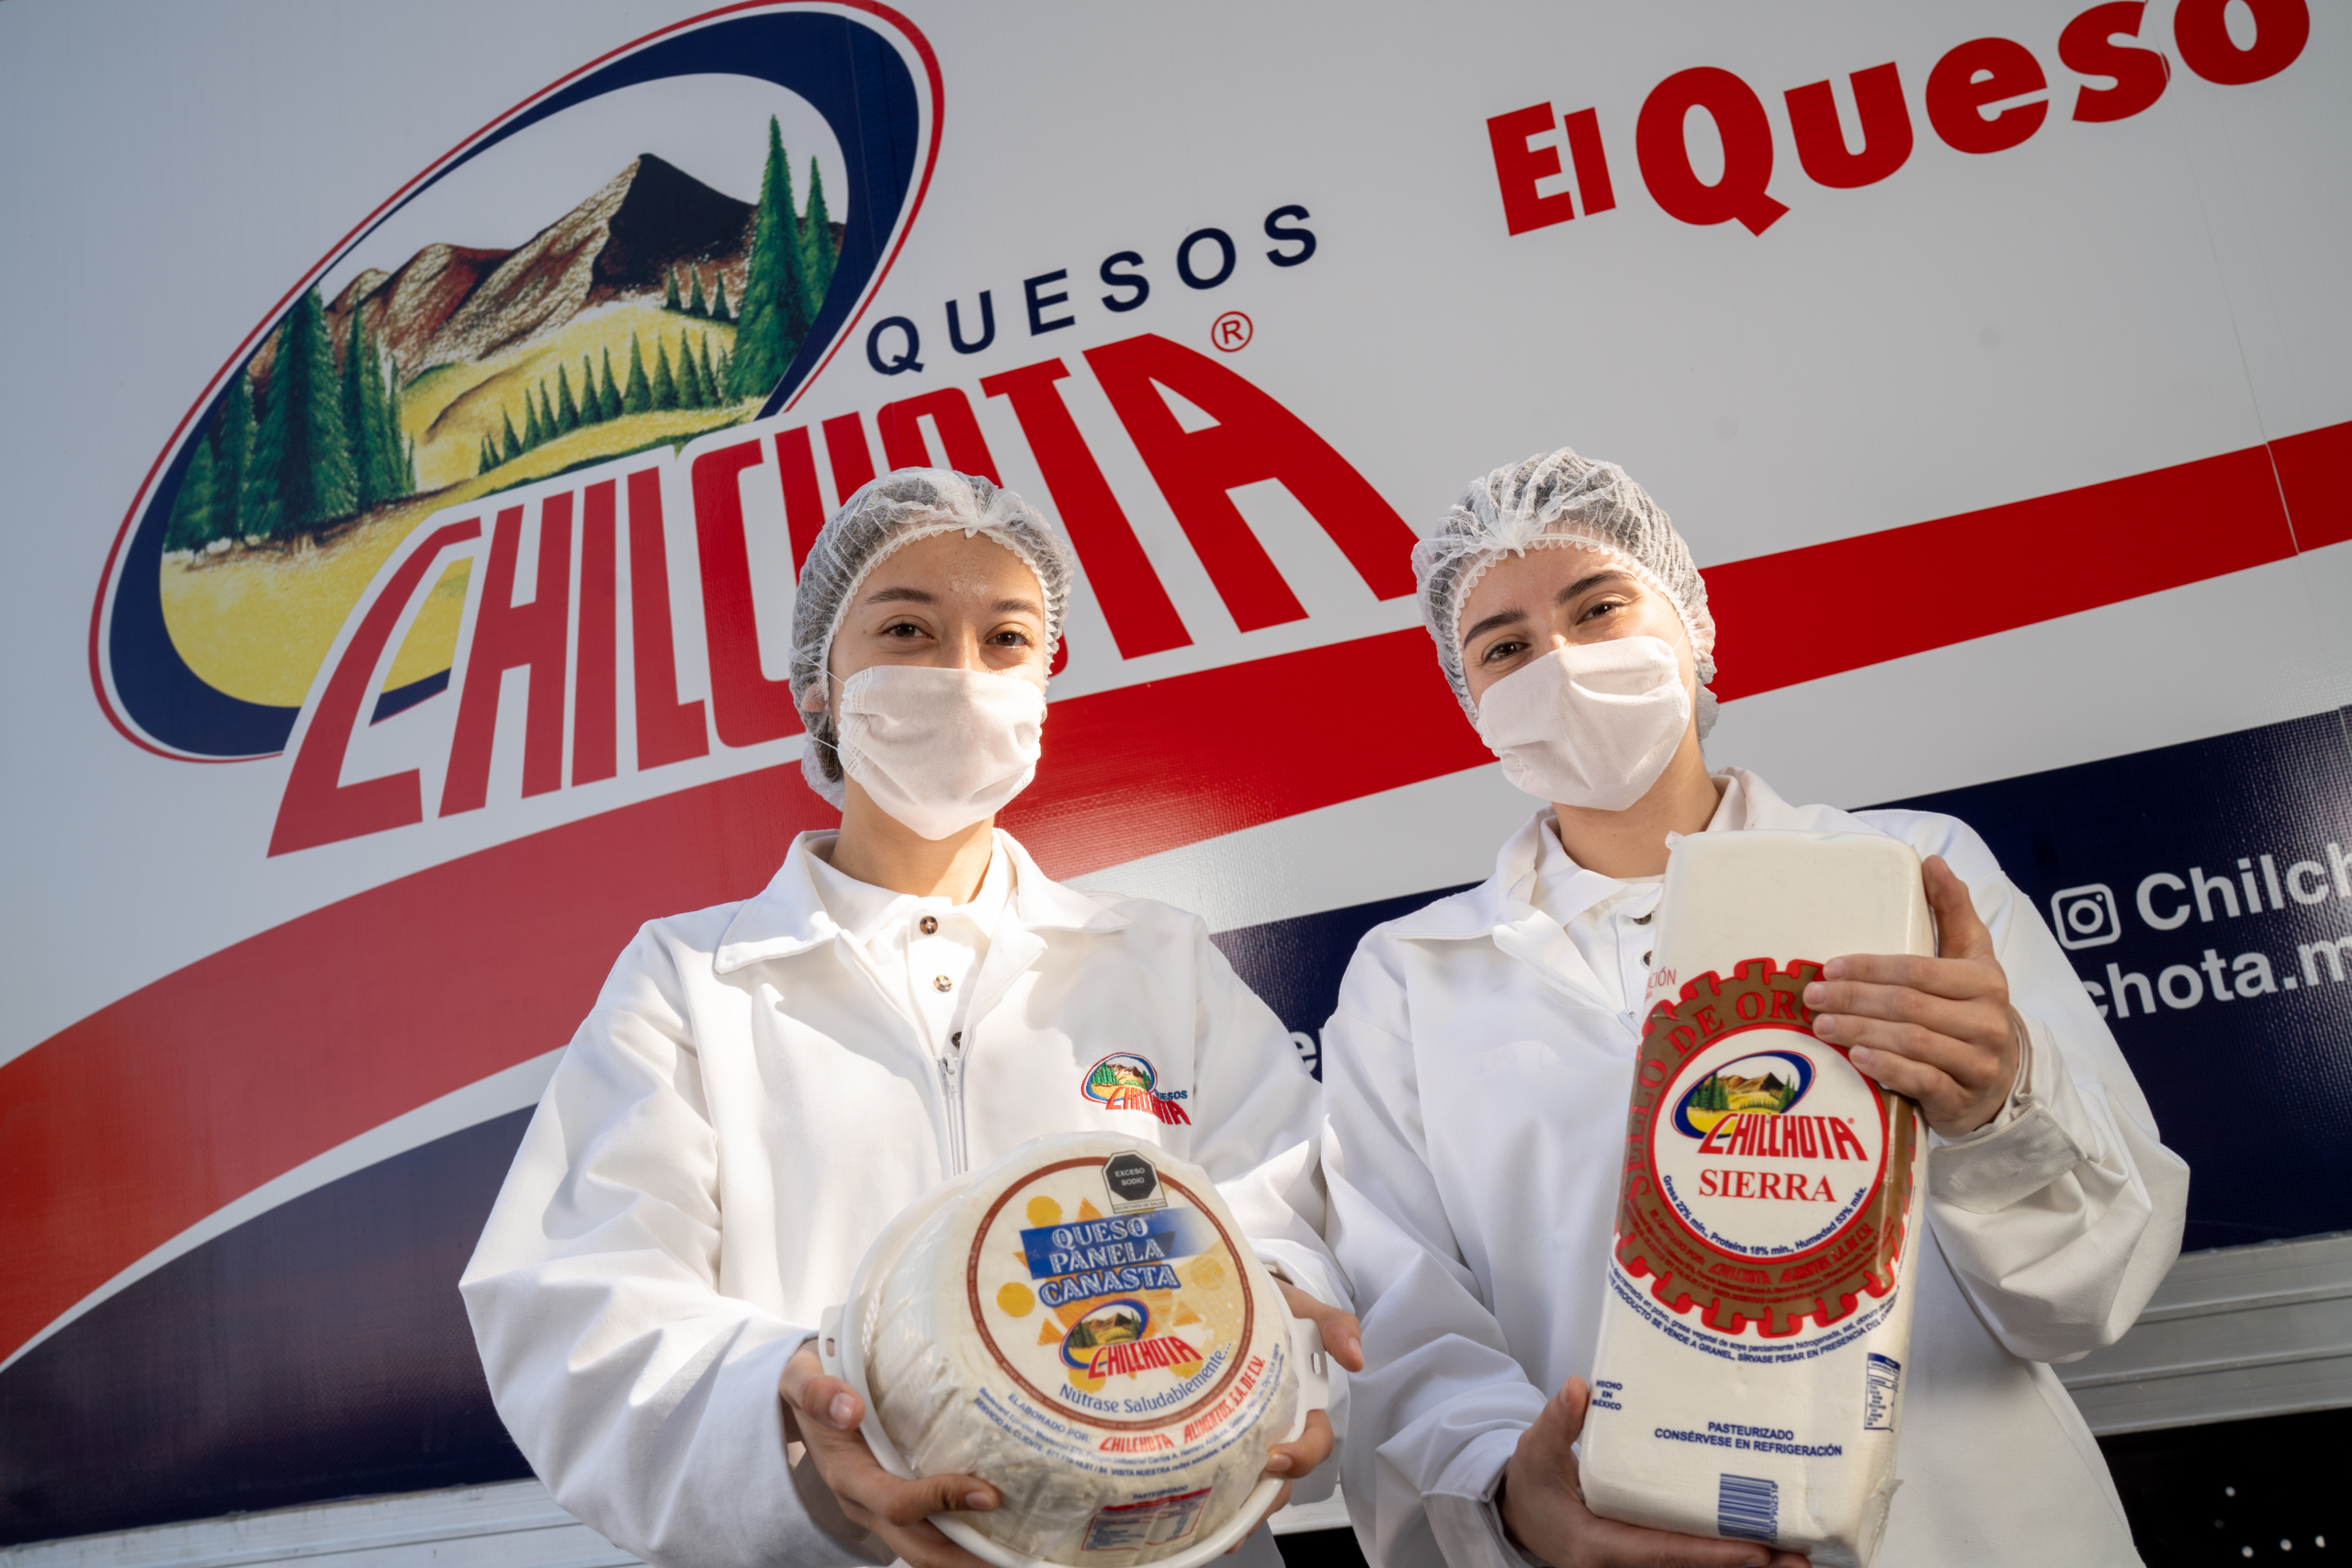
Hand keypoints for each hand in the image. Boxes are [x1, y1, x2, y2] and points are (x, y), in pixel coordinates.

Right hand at [779, 1346, 997, 1567]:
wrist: (799, 1397)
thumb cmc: (808, 1382)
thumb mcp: (801, 1378)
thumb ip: (816, 1391)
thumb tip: (849, 1408)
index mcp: (846, 1474)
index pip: (896, 1503)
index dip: (941, 1503)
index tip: (988, 1494)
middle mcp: (864, 1501)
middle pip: (917, 1546)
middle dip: (965, 1558)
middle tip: (1016, 1556)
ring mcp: (879, 1506)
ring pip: (925, 1547)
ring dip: (968, 1557)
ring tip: (1017, 1553)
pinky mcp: (894, 1500)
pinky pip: (929, 1531)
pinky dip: (962, 1537)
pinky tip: (1000, 1529)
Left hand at [1223, 1282, 1365, 1550]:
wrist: (1234, 1296)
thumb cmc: (1275, 1308)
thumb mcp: (1307, 1311)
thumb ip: (1336, 1326)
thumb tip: (1355, 1356)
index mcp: (1303, 1403)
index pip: (1314, 1441)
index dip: (1302, 1456)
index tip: (1278, 1457)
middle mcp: (1277, 1425)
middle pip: (1282, 1476)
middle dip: (1267, 1495)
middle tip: (1242, 1497)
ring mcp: (1246, 1432)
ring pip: (1251, 1482)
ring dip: (1238, 1505)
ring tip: (1215, 1518)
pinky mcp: (1215, 1432)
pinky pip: (1219, 1470)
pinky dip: (1212, 1493)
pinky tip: (1192, 1506)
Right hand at [1500, 1378, 1809, 1567]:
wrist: (1522, 1516)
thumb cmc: (1532, 1485)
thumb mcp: (1535, 1453)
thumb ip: (1557, 1423)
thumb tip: (1580, 1389)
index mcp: (1596, 1546)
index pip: (1661, 1552)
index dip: (1710, 1553)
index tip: (1756, 1550)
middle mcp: (1621, 1566)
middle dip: (1748, 1566)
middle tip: (1798, 1557)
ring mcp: (1637, 1566)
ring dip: (1748, 1565)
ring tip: (1798, 1556)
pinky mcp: (1649, 1560)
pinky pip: (1690, 1562)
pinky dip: (1727, 1558)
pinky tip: (1766, 1550)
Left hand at [1806, 855, 2022, 1136]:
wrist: (1999, 1079)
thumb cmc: (1972, 1009)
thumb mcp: (1972, 957)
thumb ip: (1953, 911)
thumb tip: (1932, 861)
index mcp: (1983, 981)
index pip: (1918, 970)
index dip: (1870, 967)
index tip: (1829, 966)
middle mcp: (1987, 1021)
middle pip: (1908, 1006)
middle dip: (1854, 999)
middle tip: (1812, 997)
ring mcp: (1978, 1063)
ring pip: (1911, 1042)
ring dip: (1859, 1031)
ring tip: (1821, 1025)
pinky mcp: (1963, 1098)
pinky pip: (1922, 1081)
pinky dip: (1887, 1068)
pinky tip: (1856, 1056)